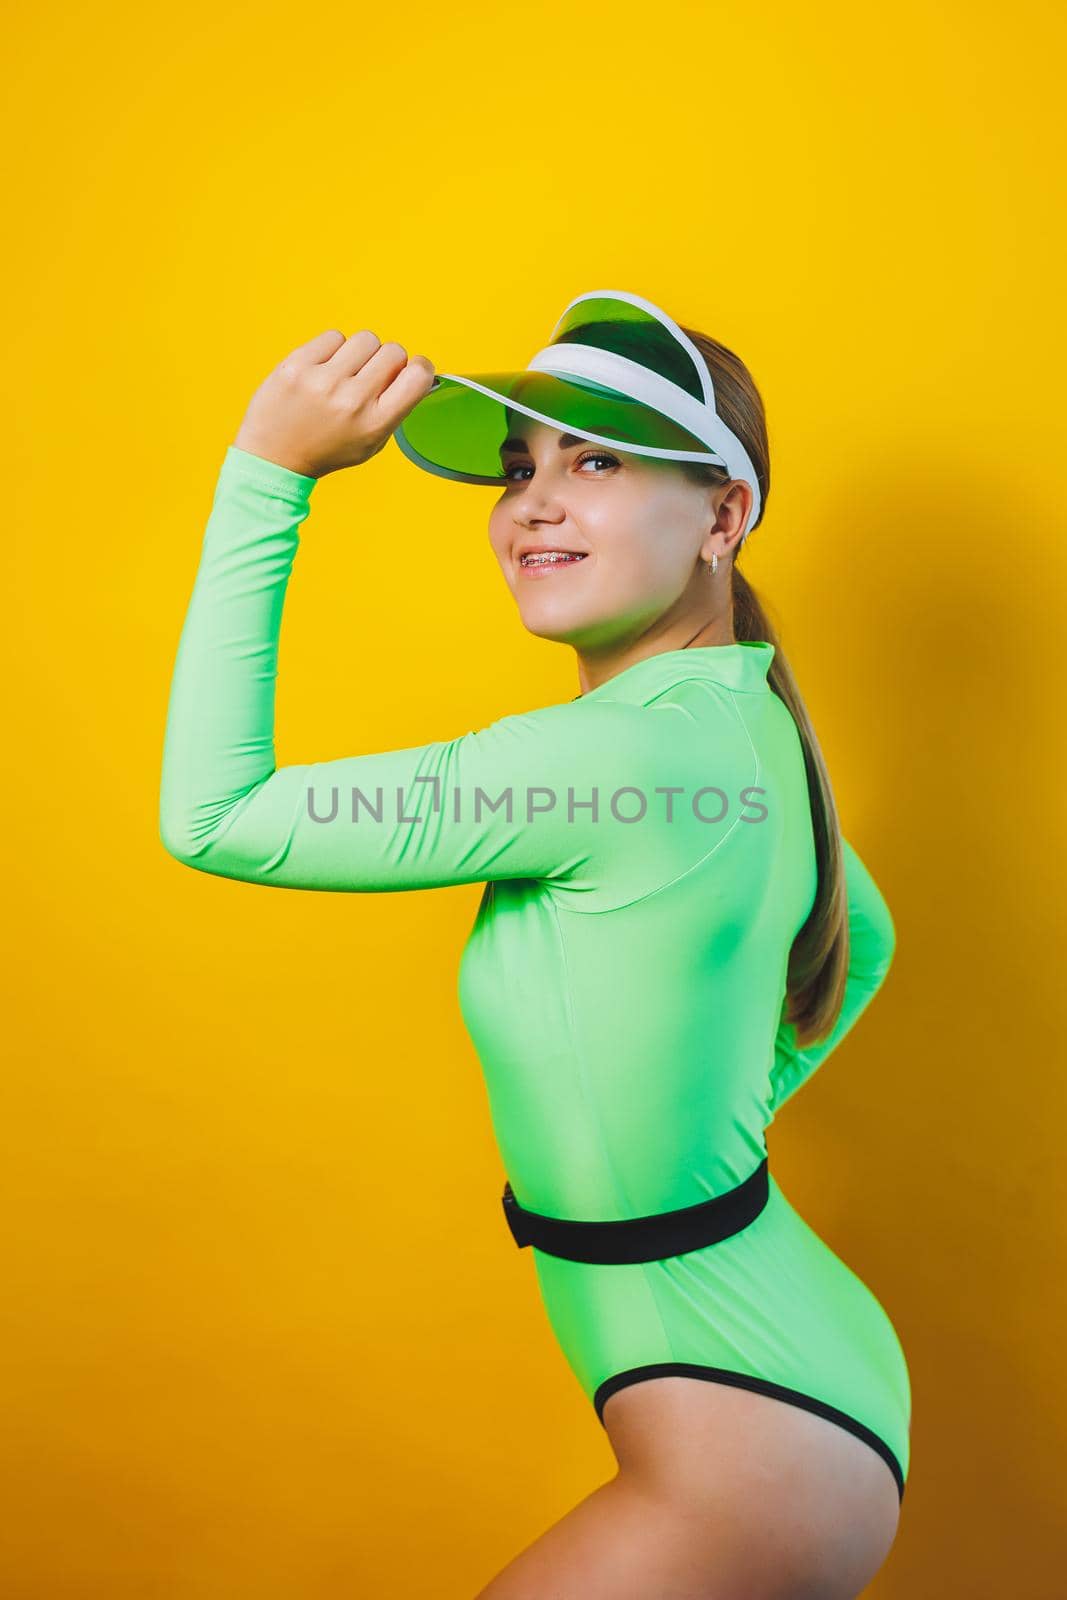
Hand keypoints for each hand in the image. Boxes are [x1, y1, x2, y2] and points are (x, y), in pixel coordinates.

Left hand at [233, 328, 435, 479]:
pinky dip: (332, 349)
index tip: (412, 369)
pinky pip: (334, 336)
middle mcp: (352, 400)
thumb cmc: (327, 449)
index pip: (417, 376)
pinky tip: (323, 369)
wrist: (274, 456)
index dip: (421, 367)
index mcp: (375, 423)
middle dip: (387, 360)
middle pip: (392, 351)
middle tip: (369, 377)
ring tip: (343, 373)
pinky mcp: (298, 364)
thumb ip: (396, 409)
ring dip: (360, 353)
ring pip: (365, 339)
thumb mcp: (371, 442)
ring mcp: (323, 380)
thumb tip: (417, 371)